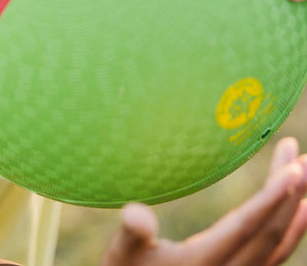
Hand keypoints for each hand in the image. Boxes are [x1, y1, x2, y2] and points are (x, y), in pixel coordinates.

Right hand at [100, 136, 306, 264]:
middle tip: (301, 155)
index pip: (247, 227)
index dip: (271, 198)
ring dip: (293, 208)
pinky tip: (296, 210)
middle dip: (289, 192)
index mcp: (203, 264)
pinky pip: (273, 255)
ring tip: (303, 171)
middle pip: (268, 231)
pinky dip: (289, 231)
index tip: (294, 170)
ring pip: (276, 244)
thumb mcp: (122, 254)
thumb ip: (133, 233)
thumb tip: (136, 214)